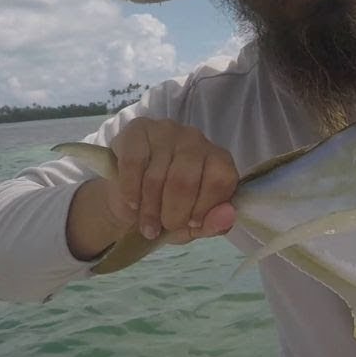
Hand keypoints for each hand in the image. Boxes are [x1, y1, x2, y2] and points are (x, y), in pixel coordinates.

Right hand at [68, 118, 237, 258]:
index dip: (203, 208)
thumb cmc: (169, 208)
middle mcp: (196, 139)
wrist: (127, 196)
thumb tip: (228, 216)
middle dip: (173, 213)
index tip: (190, 224)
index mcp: (219, 159)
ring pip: (157, 176)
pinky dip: (130, 190)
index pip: (220, 181)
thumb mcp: (194, 225)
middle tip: (164, 226)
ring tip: (147, 224)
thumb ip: (215, 224)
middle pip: (185, 180)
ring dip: (149, 209)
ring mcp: (167, 131)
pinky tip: (132, 203)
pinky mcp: (138, 130)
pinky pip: (133, 163)